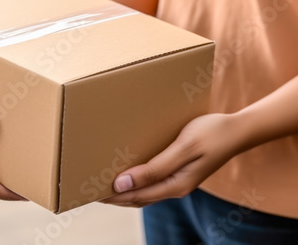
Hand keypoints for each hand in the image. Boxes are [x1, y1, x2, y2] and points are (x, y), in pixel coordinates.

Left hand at [103, 113, 245, 206]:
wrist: (237, 130)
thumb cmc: (211, 134)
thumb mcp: (183, 149)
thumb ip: (155, 168)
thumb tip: (123, 184)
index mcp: (176, 185)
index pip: (136, 197)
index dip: (113, 196)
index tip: (91, 192)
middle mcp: (175, 187)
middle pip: (138, 198)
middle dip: (114, 196)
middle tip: (89, 188)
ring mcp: (177, 180)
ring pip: (144, 191)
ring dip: (124, 189)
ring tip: (102, 181)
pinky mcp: (178, 171)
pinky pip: (152, 180)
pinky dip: (136, 179)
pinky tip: (127, 171)